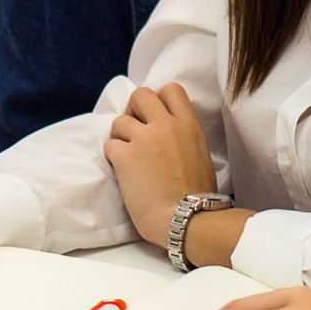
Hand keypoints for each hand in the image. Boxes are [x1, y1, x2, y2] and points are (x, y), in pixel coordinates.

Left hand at [103, 83, 218, 245]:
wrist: (187, 219)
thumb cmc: (197, 198)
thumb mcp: (201, 156)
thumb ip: (185, 138)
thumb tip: (170, 136)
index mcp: (189, 126)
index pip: (171, 89)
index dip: (158, 100)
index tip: (155, 118)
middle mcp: (167, 126)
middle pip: (140, 94)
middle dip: (133, 110)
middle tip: (135, 130)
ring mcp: (145, 139)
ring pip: (119, 121)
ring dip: (120, 137)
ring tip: (128, 157)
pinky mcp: (126, 157)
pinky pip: (109, 145)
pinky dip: (113, 157)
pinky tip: (123, 172)